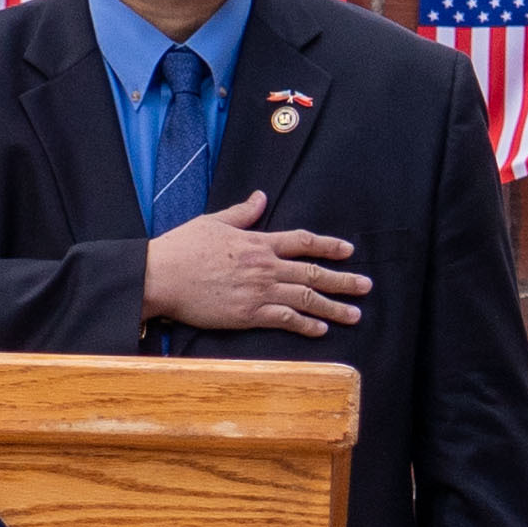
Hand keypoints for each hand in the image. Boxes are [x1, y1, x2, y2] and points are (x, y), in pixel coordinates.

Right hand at [143, 189, 367, 337]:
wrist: (161, 275)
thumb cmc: (182, 248)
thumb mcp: (213, 222)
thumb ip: (241, 213)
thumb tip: (260, 197)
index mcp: (257, 242)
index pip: (303, 241)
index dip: (328, 246)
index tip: (348, 250)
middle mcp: (265, 266)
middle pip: (312, 272)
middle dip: (343, 279)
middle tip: (366, 286)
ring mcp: (258, 291)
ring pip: (305, 297)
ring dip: (333, 306)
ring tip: (354, 314)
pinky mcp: (247, 314)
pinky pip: (285, 319)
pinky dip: (305, 325)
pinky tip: (321, 329)